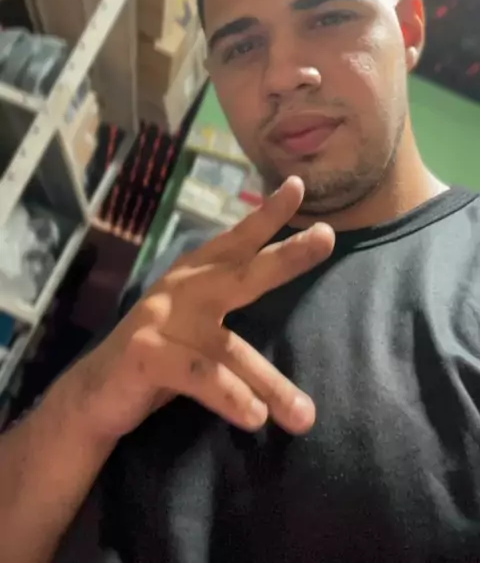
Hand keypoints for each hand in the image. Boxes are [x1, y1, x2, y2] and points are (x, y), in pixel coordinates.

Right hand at [64, 177, 334, 442]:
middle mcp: (181, 290)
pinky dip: (231, 396)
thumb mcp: (198, 332)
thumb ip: (231, 324)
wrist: (94, 395)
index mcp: (195, 277)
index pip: (236, 242)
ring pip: (230, 348)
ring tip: (305, 416)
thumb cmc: (160, 359)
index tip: (297, 186)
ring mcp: (162, 319)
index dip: (266, 215)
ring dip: (271, 384)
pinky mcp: (147, 353)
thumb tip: (294, 341)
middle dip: (285, 255)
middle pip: (242, 271)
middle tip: (327, 237)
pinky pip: (200, 376)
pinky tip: (255, 418)